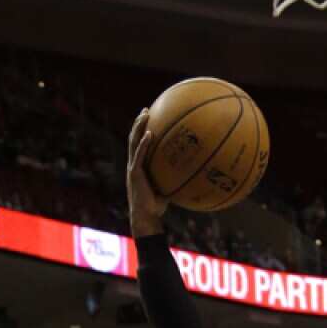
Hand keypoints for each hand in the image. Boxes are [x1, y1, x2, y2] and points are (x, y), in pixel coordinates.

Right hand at [127, 108, 167, 234]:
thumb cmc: (157, 206)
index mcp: (139, 166)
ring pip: (133, 143)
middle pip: (133, 139)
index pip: (138, 144)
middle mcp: (134, 164)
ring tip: (145, 114)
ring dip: (138, 127)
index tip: (149, 117)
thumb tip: (193, 172)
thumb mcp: (168, 188)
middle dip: (138, 123)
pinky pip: (139, 156)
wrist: (146, 218)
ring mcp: (133, 168)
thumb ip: (176, 178)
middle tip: (145, 110)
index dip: (141, 131)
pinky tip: (150, 134)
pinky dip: (144, 144)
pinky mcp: (135, 174)